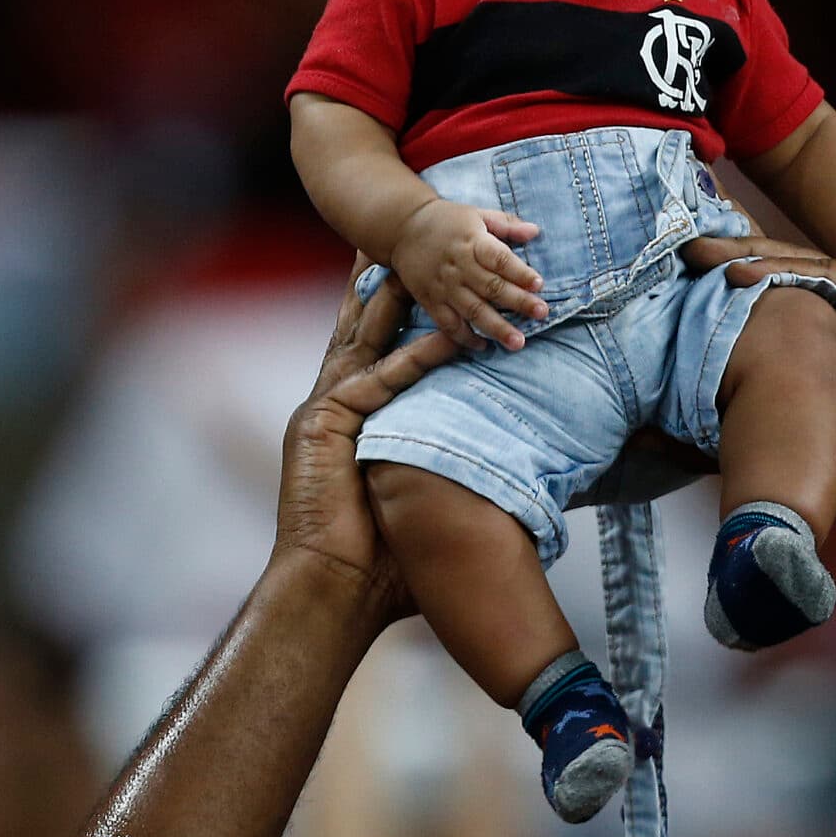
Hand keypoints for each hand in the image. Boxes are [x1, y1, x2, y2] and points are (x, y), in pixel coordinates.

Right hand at [274, 260, 459, 619]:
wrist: (333, 590)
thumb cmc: (380, 563)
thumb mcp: (420, 502)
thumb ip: (451, 475)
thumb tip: (514, 483)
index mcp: (346, 420)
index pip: (370, 352)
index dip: (389, 315)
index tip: (409, 279)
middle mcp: (330, 407)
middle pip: (358, 330)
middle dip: (377, 286)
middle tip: (398, 246)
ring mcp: (322, 413)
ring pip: (363, 342)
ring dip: (392, 302)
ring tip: (418, 264)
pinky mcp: (321, 425)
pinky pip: (375, 382)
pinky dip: (410, 359)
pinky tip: (443, 336)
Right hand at [389, 199, 548, 351]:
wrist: (402, 228)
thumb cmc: (447, 221)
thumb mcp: (477, 214)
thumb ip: (507, 225)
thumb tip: (535, 232)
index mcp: (473, 242)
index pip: (500, 259)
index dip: (520, 272)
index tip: (540, 284)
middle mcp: (459, 267)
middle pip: (492, 287)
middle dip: (518, 302)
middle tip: (542, 313)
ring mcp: (444, 287)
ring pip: (473, 311)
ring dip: (497, 328)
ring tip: (518, 342)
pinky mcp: (430, 301)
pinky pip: (448, 324)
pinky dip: (465, 337)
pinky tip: (484, 346)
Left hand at [680, 235, 835, 500]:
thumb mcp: (791, 415)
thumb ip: (749, 402)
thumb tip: (672, 414)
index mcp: (816, 335)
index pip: (767, 298)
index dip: (727, 289)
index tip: (683, 282)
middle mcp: (835, 310)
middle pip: (777, 273)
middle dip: (730, 258)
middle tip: (687, 251)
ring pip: (796, 265)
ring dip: (748, 256)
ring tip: (705, 255)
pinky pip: (824, 272)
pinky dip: (783, 269)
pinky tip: (742, 272)